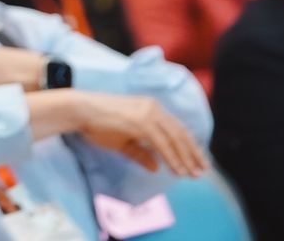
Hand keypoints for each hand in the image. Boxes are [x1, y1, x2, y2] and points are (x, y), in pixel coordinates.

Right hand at [77, 94, 209, 178]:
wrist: (81, 111)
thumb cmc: (98, 124)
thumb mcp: (124, 141)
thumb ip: (141, 153)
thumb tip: (156, 167)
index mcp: (151, 109)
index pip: (177, 129)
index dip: (189, 146)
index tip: (198, 162)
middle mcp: (154, 108)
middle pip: (181, 133)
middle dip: (193, 154)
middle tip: (202, 171)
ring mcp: (148, 114)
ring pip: (175, 139)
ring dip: (186, 158)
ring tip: (193, 175)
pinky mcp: (142, 122)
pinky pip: (163, 143)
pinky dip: (172, 158)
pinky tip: (179, 170)